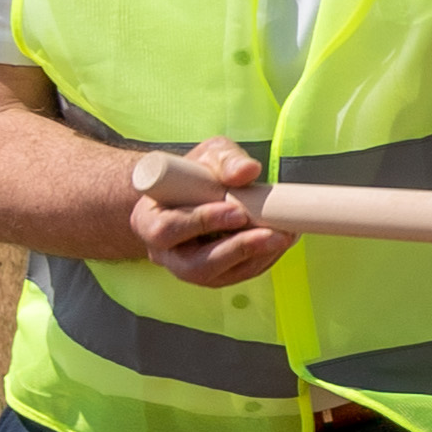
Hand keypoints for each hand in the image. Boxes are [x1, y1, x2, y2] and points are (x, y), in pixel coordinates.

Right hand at [128, 137, 287, 289]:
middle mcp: (164, 252)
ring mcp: (188, 267)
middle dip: (235, 249)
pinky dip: (262, 260)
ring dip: (254, 258)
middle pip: (194, 264)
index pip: (167, 229)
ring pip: (217, 275)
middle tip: (269, 233)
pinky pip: (237, 275)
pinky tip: (281, 241)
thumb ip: (225, 160)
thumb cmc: (195, 175)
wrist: (195, 193)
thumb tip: (247, 171)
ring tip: (283, 237)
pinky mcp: (214, 275)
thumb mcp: (207, 156)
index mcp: (148, 220)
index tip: (236, 211)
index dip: (200, 223)